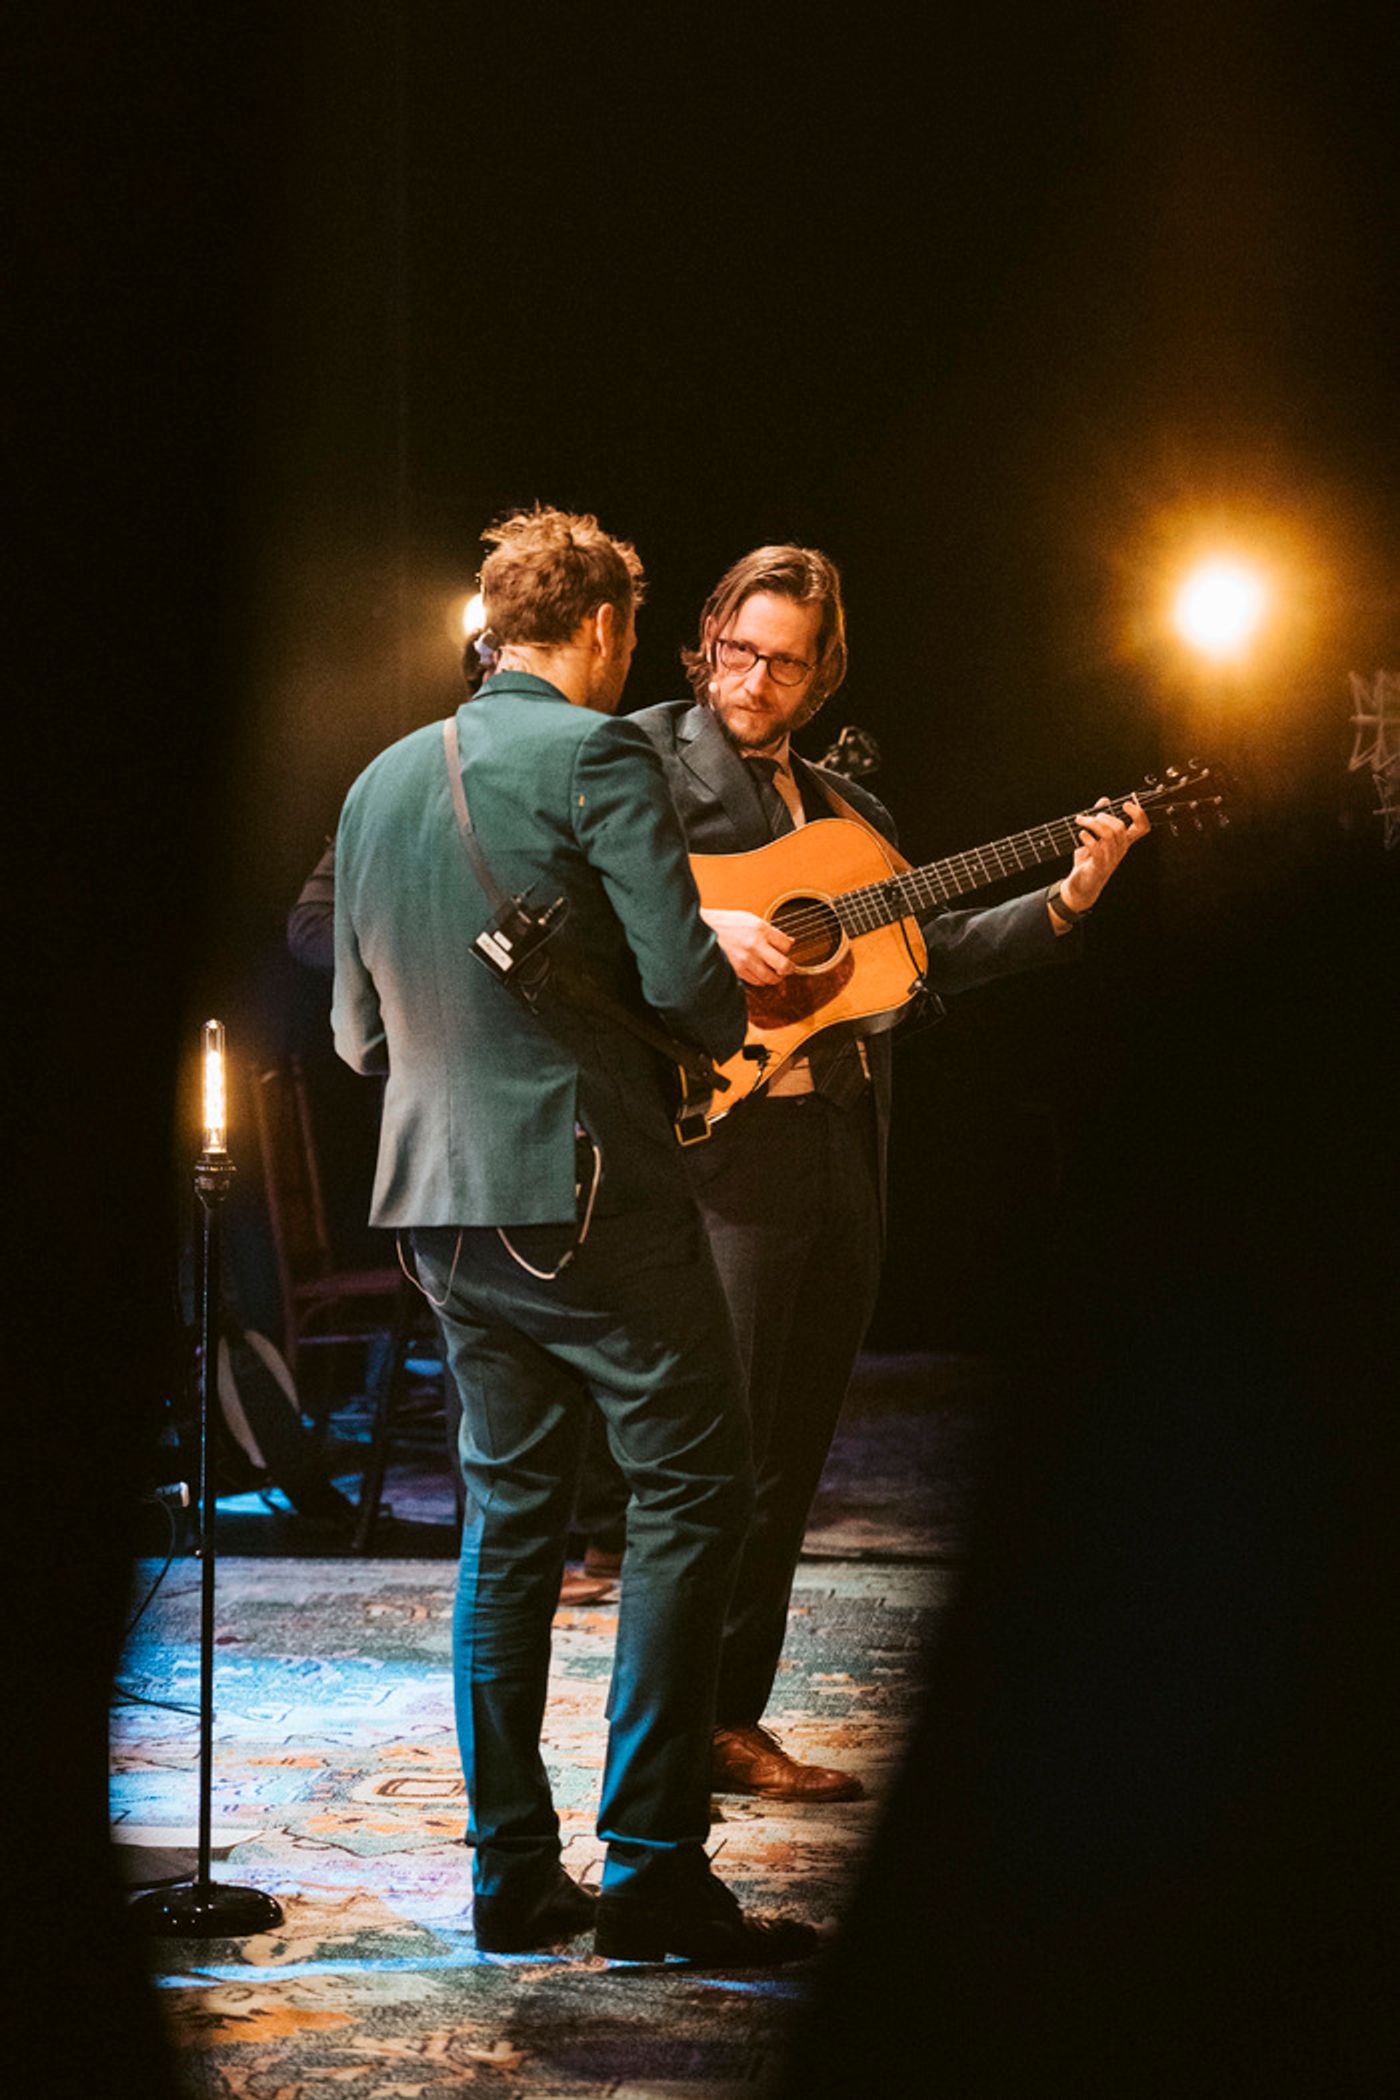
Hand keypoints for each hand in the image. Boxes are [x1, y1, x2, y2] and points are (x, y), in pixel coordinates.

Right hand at [701, 907, 793, 986]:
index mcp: (760, 929)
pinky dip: (760, 980)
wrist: (702, 930)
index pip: (786, 945)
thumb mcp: (750, 919)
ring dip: (775, 977)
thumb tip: (788, 942)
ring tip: (774, 973)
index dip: (788, 949)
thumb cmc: (725, 923)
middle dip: (789, 969)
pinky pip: (756, 981)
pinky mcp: (737, 970)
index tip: (785, 950)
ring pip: (770, 977)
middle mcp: (754, 945)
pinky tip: (759, 973)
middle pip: (783, 965)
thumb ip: (769, 931)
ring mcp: (745, 960)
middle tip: (788, 968)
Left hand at [1058, 797, 1148, 914]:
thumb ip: (1100, 819)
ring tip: (1081, 821)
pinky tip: (1081, 834)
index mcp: (1123, 842)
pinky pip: (1097, 849)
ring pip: (1109, 835)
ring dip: (1093, 824)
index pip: (1142, 828)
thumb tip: (1105, 800)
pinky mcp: (1098, 866)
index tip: (1126, 804)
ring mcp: (1110, 859)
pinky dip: (1088, 839)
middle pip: (1121, 828)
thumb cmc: (1088, 862)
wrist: (1080, 886)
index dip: (1139, 814)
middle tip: (1089, 816)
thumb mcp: (1094, 838)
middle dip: (1104, 816)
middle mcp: (1120, 850)